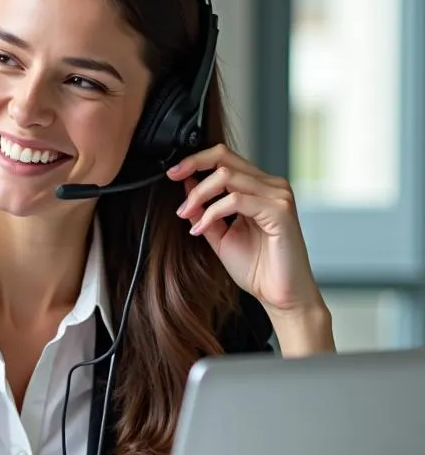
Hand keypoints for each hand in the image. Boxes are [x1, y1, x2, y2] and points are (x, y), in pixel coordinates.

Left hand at [168, 144, 319, 316]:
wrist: (280, 296)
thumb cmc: (257, 268)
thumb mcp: (219, 234)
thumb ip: (204, 210)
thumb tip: (186, 185)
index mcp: (259, 188)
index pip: (225, 158)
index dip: (195, 160)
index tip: (172, 173)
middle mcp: (271, 186)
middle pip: (224, 159)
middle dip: (192, 170)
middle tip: (175, 190)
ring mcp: (278, 196)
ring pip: (227, 177)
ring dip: (199, 196)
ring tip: (187, 217)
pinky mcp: (280, 211)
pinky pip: (237, 200)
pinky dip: (212, 213)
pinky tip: (201, 229)